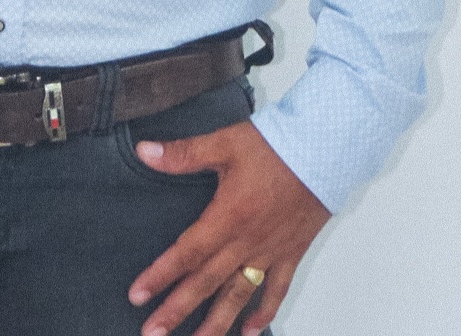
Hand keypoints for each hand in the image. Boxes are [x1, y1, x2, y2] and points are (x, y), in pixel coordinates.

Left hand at [127, 120, 329, 335]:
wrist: (323, 151)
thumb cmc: (275, 146)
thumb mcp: (223, 143)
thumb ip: (183, 153)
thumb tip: (144, 151)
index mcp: (227, 217)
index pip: (187, 253)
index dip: (160, 275)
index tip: (137, 296)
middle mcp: (246, 242)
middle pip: (206, 283)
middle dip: (177, 310)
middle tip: (153, 333)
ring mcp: (270, 252)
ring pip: (239, 295)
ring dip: (217, 323)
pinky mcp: (291, 252)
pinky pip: (277, 290)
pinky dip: (265, 312)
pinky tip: (251, 331)